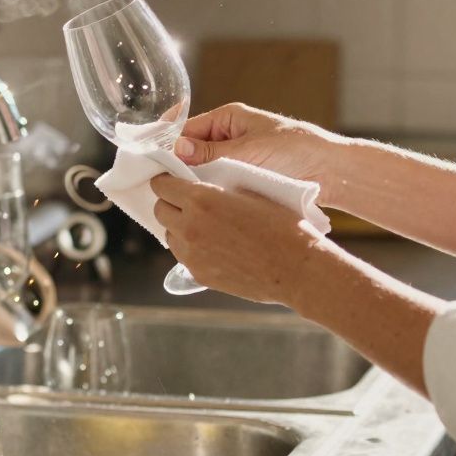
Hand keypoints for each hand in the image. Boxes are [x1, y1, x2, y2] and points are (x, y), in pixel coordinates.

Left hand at [151, 173, 326, 304]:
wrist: (295, 267)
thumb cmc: (280, 225)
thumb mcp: (248, 193)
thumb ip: (215, 189)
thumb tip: (197, 186)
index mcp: (201, 199)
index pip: (162, 185)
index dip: (166, 181)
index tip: (172, 181)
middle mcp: (189, 226)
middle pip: (160, 210)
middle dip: (170, 203)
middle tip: (187, 202)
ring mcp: (191, 254)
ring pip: (169, 234)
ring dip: (179, 227)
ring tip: (203, 226)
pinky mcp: (198, 274)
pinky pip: (183, 256)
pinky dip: (191, 248)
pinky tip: (213, 246)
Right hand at [174, 104, 346, 204]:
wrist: (331, 172)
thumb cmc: (295, 150)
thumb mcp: (250, 150)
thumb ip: (213, 153)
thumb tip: (178, 149)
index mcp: (228, 119)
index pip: (187, 131)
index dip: (171, 148)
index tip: (156, 166)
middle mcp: (229, 137)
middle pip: (193, 153)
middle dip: (183, 170)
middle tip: (167, 189)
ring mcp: (236, 159)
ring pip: (206, 172)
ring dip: (199, 185)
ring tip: (184, 201)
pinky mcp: (245, 179)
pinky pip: (221, 185)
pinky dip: (213, 194)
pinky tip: (205, 207)